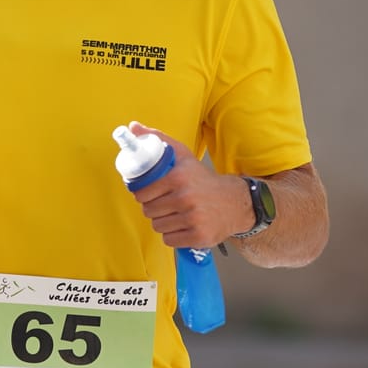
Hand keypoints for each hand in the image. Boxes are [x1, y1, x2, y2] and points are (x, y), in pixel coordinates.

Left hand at [123, 122, 249, 249]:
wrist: (235, 202)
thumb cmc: (203, 179)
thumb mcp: (183, 155)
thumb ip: (158, 139)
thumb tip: (132, 127)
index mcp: (179, 177)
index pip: (141, 193)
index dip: (142, 195)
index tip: (149, 193)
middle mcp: (186, 198)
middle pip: (149, 211)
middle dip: (153, 208)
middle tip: (165, 203)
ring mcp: (193, 219)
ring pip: (158, 227)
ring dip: (163, 222)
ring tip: (175, 214)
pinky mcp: (199, 236)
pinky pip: (169, 240)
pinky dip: (173, 235)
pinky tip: (183, 226)